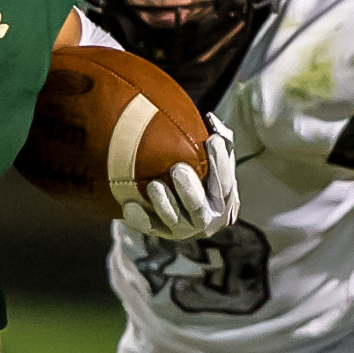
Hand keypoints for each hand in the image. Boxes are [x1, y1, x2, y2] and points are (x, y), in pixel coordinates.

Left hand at [122, 113, 239, 240]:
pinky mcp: (161, 232)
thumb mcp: (216, 159)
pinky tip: (129, 205)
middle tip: (178, 169)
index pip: (224, 185)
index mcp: (223, 202)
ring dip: (164, 203)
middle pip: (199, 208)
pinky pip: (149, 228)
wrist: (183, 204)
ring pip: (174, 221)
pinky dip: (140, 218)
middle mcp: (206, 220)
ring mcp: (183, 230)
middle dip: (189, 190)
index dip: (220, 163)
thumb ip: (221, 140)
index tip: (211, 139)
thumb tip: (212, 120)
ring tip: (153, 185)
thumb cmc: (204, 173)